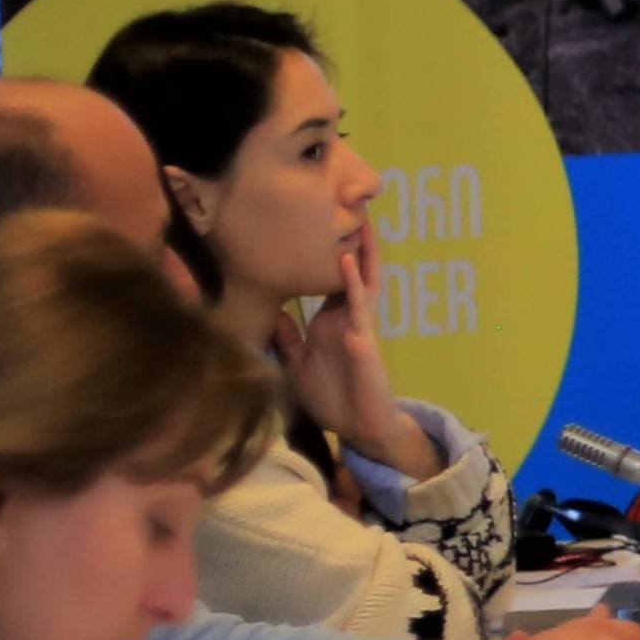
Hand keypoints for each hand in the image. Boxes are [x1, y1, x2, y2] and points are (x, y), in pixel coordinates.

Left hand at [284, 236, 442, 476]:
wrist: (359, 428)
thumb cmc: (332, 400)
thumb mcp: (296, 368)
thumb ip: (287, 342)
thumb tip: (274, 314)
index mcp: (329, 324)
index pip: (328, 284)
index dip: (325, 257)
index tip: (318, 229)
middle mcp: (345, 320)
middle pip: (351, 275)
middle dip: (353, 245)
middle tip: (350, 210)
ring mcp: (358, 327)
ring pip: (362, 283)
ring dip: (363, 254)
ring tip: (361, 223)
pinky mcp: (365, 341)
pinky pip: (360, 307)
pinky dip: (354, 284)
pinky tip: (347, 262)